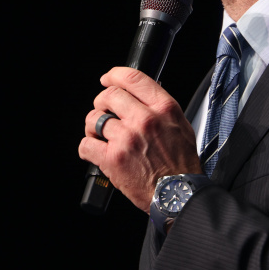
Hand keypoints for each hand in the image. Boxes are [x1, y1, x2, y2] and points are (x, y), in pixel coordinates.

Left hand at [79, 67, 202, 210]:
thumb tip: (140, 96)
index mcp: (163, 108)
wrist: (178, 194)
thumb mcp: (181, 126)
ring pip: (94, 119)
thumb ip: (160, 108)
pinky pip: (86, 144)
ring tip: (101, 136)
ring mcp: (126, 138)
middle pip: (109, 96)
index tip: (107, 79)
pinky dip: (88, 148)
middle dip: (102, 103)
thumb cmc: (181, 165)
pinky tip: (96, 151)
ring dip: (93, 127)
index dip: (114, 76)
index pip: (132, 78)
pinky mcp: (112, 158)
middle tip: (104, 112)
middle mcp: (144, 120)